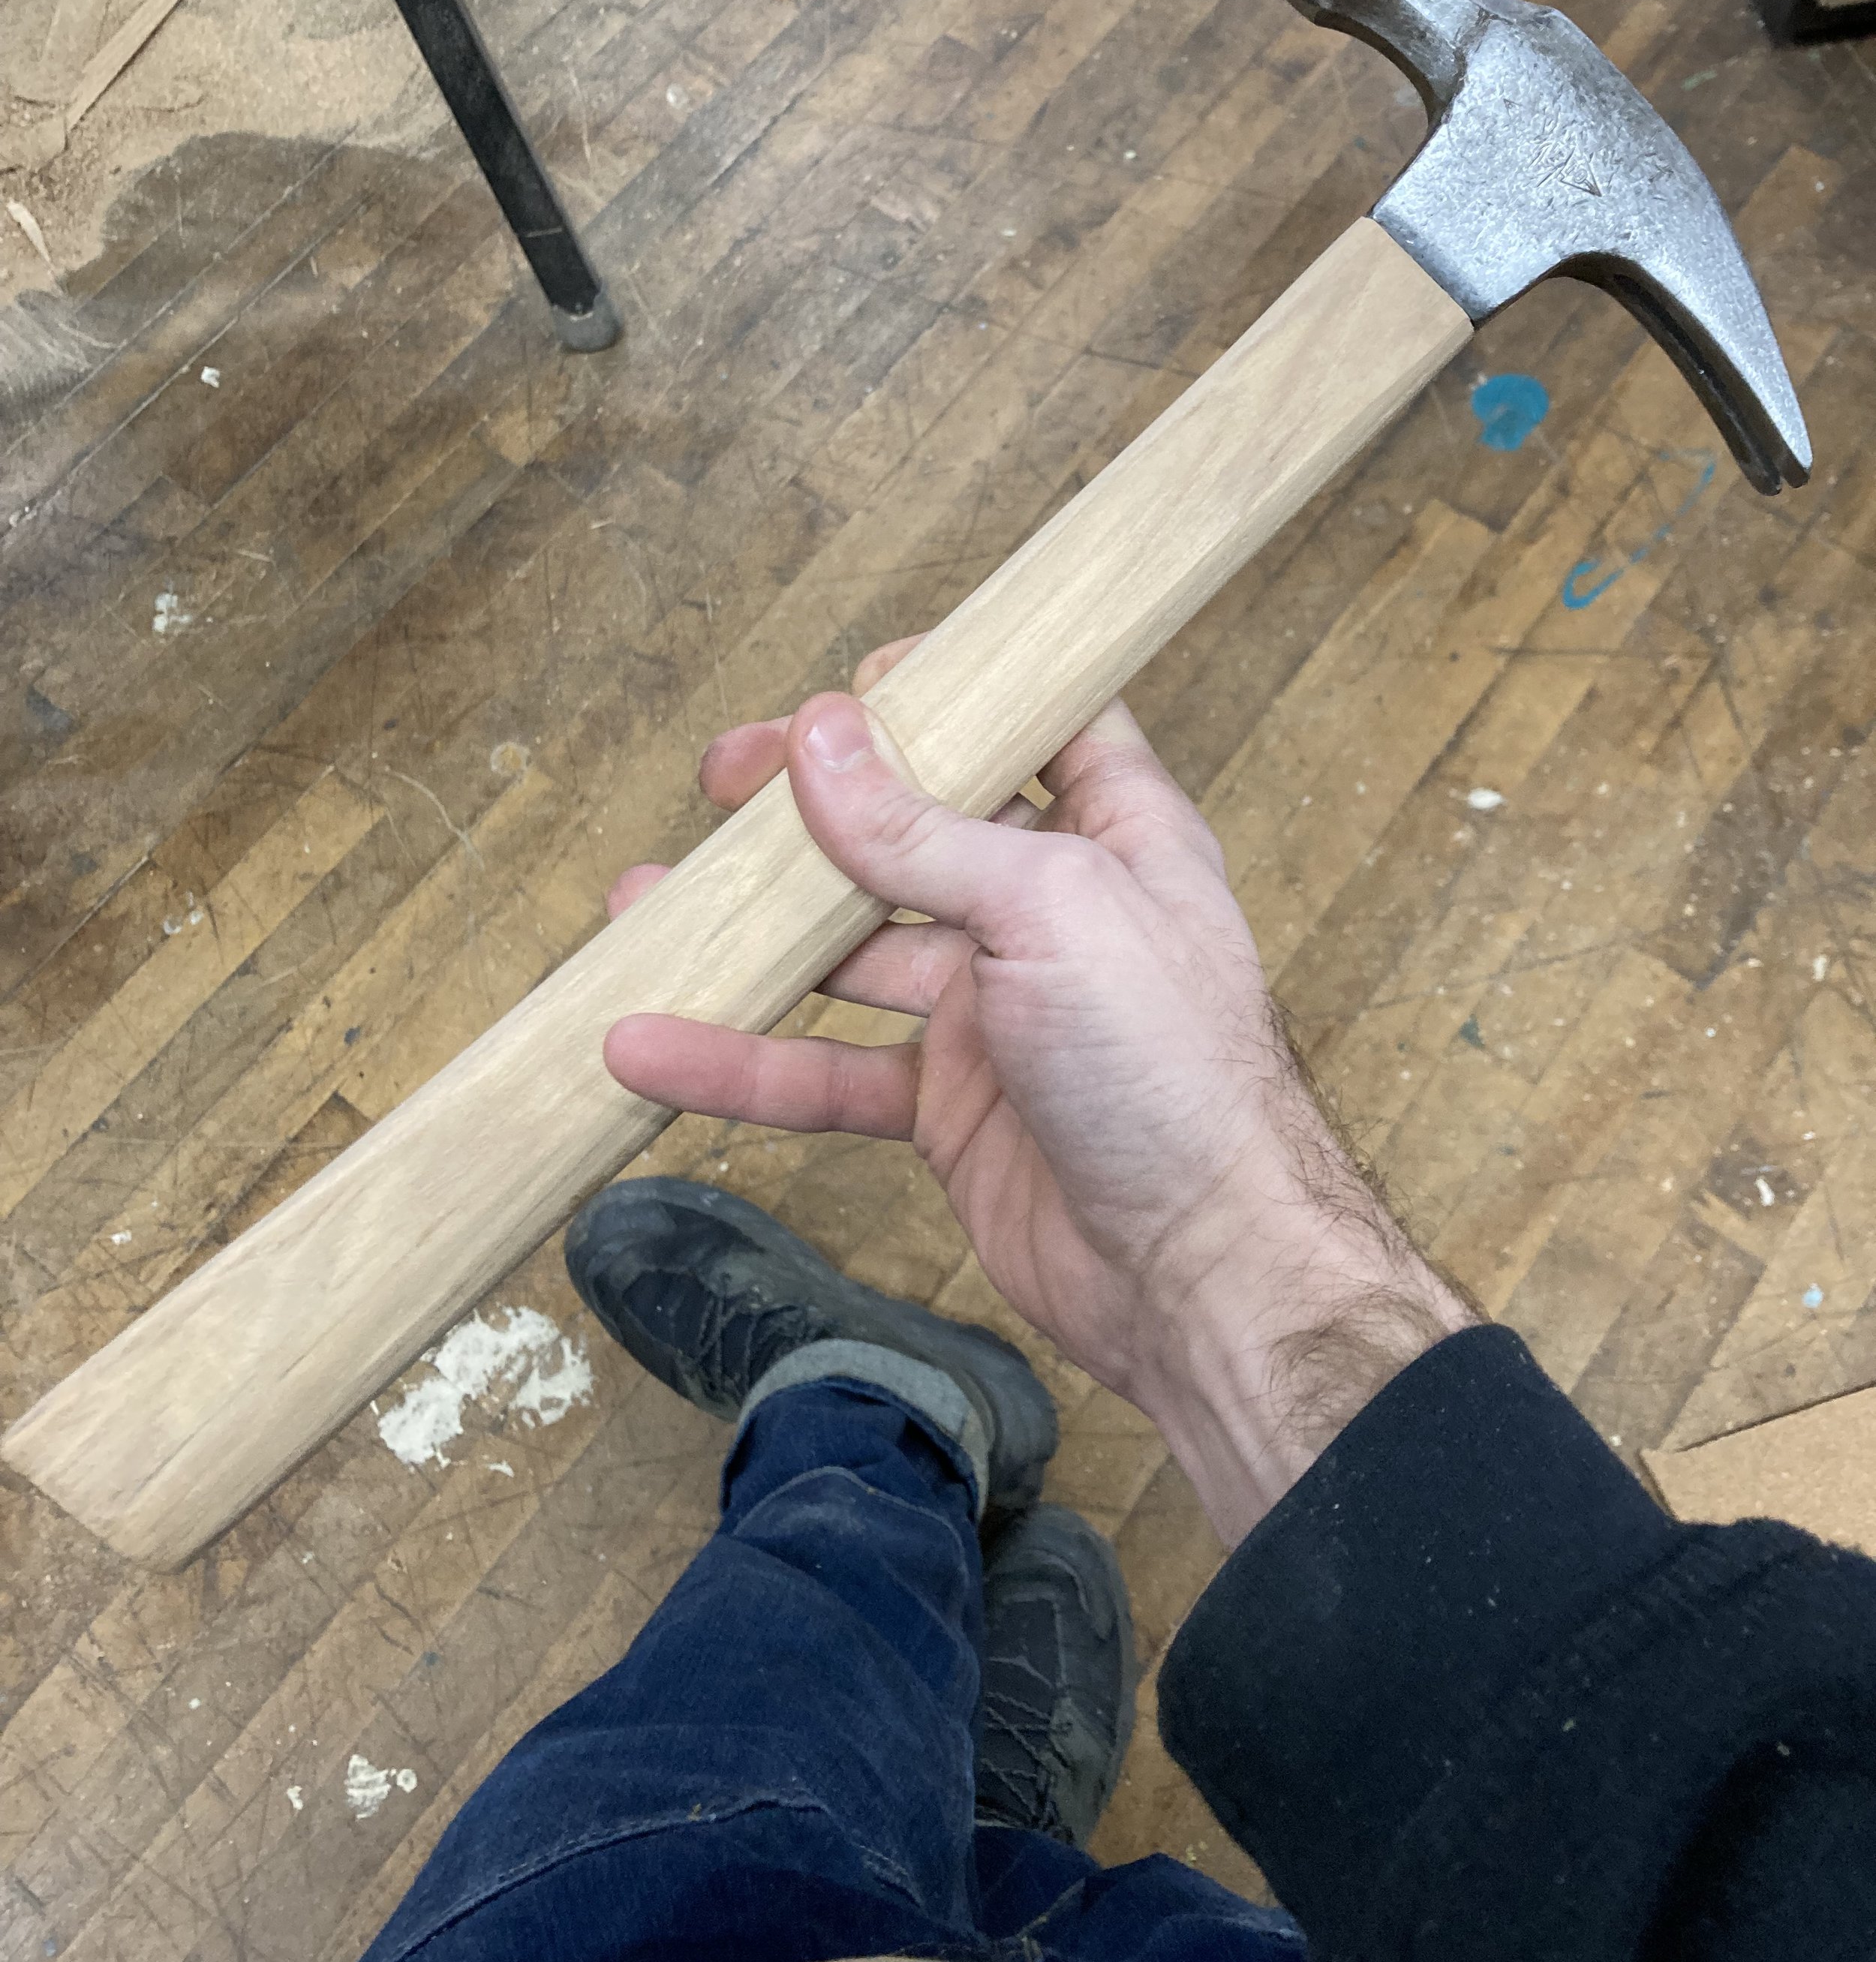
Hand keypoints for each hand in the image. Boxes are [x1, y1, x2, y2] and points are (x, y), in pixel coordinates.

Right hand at [603, 644, 1472, 1540]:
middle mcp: (1052, 914)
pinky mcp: (949, 1109)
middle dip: (816, 808)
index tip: (854, 688)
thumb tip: (822, 736)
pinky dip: (743, 1063)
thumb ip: (924, 832)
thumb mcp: (1049, 909)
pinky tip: (651, 1050)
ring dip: (754, 937)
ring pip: (851, 955)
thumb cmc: (1173, 1073)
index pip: (1040, 727)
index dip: (957, 695)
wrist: (1203, 1273)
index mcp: (1113, 837)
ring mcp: (996, 1013)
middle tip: (720, 781)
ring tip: (638, 908)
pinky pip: (829, 1072)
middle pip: (918, 832)